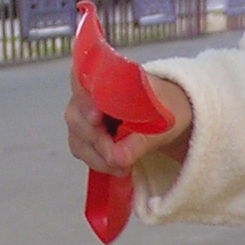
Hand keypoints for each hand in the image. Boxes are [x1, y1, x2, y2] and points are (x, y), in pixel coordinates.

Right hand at [65, 73, 192, 175]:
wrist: (168, 114)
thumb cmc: (165, 108)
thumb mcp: (162, 122)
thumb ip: (141, 139)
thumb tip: (119, 158)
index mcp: (108, 77)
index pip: (82, 81)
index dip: (85, 100)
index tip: (96, 119)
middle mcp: (88, 93)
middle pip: (77, 117)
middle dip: (98, 142)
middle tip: (119, 159)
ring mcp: (83, 115)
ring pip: (77, 139)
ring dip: (99, 157)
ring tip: (125, 167)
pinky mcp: (84, 135)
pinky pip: (82, 151)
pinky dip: (100, 162)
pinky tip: (119, 168)